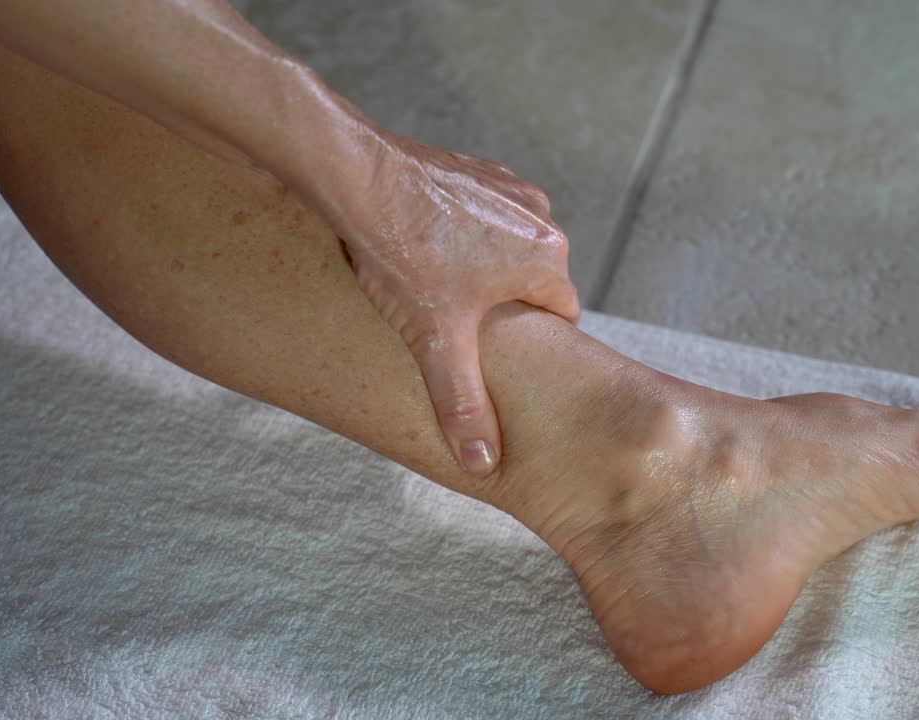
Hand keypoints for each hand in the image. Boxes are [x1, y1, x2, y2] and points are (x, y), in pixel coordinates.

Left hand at [336, 132, 579, 477]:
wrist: (355, 176)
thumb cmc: (404, 253)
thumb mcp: (437, 341)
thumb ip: (464, 403)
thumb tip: (484, 463)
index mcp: (547, 259)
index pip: (562, 318)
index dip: (528, 342)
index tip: (494, 352)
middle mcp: (540, 217)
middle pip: (533, 282)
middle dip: (500, 306)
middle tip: (455, 322)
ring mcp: (508, 188)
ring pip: (507, 248)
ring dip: (480, 268)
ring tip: (433, 283)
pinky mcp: (476, 171)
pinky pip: (482, 216)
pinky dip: (461, 233)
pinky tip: (423, 246)